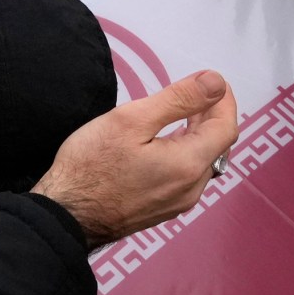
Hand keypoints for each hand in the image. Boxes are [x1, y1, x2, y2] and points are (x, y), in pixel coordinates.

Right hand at [31, 70, 238, 244]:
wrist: (67, 215)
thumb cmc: (92, 164)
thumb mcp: (131, 120)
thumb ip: (177, 100)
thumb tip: (216, 82)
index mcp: (189, 164)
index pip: (226, 127)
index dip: (224, 100)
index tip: (210, 80)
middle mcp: (193, 188)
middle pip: (217, 146)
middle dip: (212, 115)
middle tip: (196, 90)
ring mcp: (179, 203)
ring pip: (202, 162)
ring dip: (199, 134)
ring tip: (182, 112)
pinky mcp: (163, 210)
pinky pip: (187, 176)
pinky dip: (186, 152)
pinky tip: (166, 143)